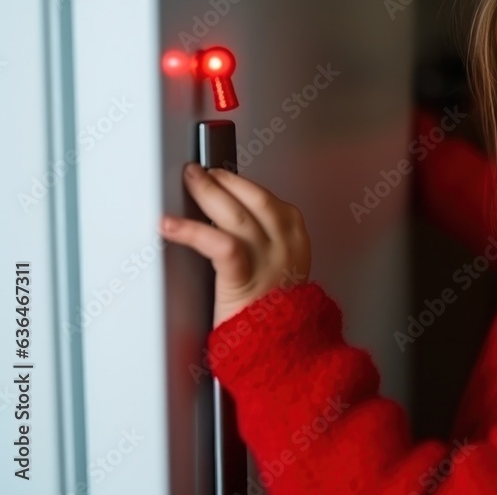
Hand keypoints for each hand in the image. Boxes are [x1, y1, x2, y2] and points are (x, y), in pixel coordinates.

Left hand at [159, 163, 311, 327]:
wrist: (280, 354)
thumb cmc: (273, 319)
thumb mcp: (279, 274)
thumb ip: (263, 247)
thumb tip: (226, 223)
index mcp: (296, 244)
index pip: (271, 202)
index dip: (244, 185)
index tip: (225, 177)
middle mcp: (286, 247)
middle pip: (255, 200)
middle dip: (226, 181)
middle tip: (201, 173)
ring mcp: (268, 262)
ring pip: (237, 215)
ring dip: (209, 193)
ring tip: (190, 182)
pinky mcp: (244, 279)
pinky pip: (219, 245)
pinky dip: (191, 231)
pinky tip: (170, 225)